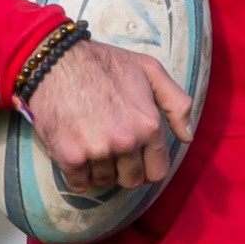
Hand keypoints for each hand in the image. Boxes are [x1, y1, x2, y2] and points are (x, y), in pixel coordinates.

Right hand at [25, 39, 194, 190]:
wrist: (56, 60)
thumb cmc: (103, 62)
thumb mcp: (149, 69)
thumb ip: (176, 103)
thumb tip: (188, 137)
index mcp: (148, 124)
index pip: (158, 171)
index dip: (147, 165)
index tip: (136, 157)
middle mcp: (126, 140)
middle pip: (132, 180)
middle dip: (124, 170)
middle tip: (111, 149)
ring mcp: (97, 150)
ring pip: (104, 182)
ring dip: (99, 170)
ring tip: (91, 144)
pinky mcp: (69, 155)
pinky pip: (78, 184)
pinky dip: (77, 176)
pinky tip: (75, 155)